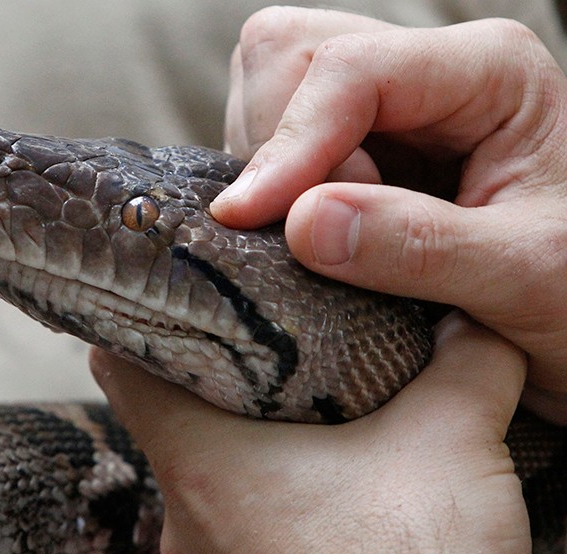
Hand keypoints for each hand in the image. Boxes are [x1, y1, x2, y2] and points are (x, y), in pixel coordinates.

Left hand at [91, 313, 528, 553]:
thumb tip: (473, 324)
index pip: (119, 364)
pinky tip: (323, 487)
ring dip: (249, 444)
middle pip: (167, 419)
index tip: (178, 293)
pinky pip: (233, 524)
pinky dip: (267, 496)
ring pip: (205, 476)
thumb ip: (463, 370)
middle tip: (266, 341)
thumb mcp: (450, 454)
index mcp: (200, 461)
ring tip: (305, 408)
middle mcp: (182, 518)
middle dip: (218, 381)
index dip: (142, 320)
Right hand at [211, 8, 566, 423]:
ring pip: (268, 95)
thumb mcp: (526, 275)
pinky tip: (316, 238)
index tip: (247, 218)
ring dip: (272, 174)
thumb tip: (302, 223)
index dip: (289, 143)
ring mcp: (383, 108)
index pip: (350, 70)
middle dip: (276, 149)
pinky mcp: (353, 149)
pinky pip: (272, 144)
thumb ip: (419, 246)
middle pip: (289, 59)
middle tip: (314, 235)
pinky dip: (273, 193)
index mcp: (486, 72)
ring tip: (328, 244)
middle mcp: (425, 73)